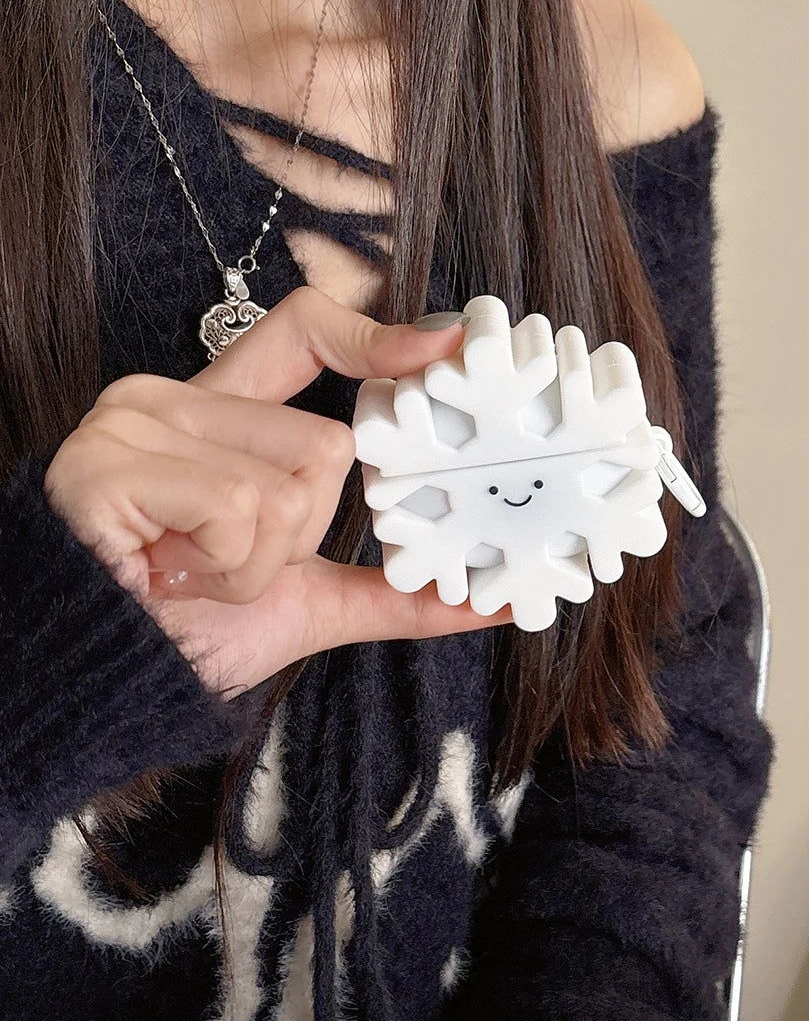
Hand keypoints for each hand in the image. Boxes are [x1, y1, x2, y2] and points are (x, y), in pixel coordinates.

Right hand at [43, 286, 507, 699]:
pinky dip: (228, 569)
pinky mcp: (108, 463)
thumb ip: (393, 591)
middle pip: (325, 443)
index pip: (304, 332)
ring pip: (288, 482)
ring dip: (261, 562)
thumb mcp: (308, 600)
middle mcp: (173, 399)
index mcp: (219, 414)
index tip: (444, 347)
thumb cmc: (190, 634)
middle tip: (227, 563)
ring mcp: (134, 424)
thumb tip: (487, 602)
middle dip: (301, 534)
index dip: (375, 337)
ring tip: (195, 574)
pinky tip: (171, 576)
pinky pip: (238, 509)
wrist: (109, 687)